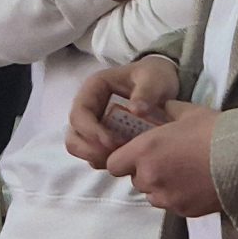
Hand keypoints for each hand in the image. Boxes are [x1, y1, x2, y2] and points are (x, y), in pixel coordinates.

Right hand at [67, 57, 181, 168]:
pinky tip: (126, 160)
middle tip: (116, 157)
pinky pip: (94, 155)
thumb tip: (136, 111)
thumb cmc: (154, 77)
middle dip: (91, 150)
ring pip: (80, 148)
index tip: (113, 143)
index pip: (79, 113)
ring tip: (122, 159)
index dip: (91, 131)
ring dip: (96, 158)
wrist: (163, 83)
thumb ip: (147, 92)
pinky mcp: (102, 138)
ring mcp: (93, 125)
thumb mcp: (153, 78)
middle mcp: (88, 108)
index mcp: (93, 89)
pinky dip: (105, 161)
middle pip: (74, 135)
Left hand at [111, 102, 221, 215]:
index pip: (114, 164)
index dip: (123, 158)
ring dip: (160, 185)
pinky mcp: (183, 211)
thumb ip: (166, 110)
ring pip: (152, 194)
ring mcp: (167, 197)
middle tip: (167, 159)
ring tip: (182, 172)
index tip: (137, 152)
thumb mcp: (188, 112)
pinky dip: (177, 196)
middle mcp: (150, 177)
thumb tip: (160, 107)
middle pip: (135, 179)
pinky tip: (194, 183)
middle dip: (145, 170)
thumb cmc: (215, 131)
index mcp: (144, 151)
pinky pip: (171, 205)